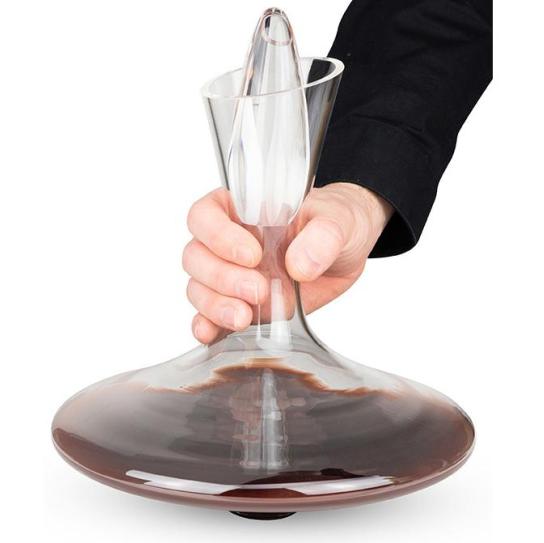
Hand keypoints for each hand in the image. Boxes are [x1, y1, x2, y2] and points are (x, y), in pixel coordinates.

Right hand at [183, 182, 392, 343]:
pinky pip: (209, 316)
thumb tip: (299, 265)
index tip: (252, 254)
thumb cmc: (336, 222)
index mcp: (241, 208)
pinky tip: (214, 334)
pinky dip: (208, 326)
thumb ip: (323, 236)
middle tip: (258, 290)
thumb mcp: (339, 219)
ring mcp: (230, 275)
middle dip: (222, 278)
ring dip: (216, 306)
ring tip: (245, 317)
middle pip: (196, 257)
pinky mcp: (239, 304)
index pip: (205, 215)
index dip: (218, 236)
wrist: (347, 252)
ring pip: (198, 289)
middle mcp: (226, 241)